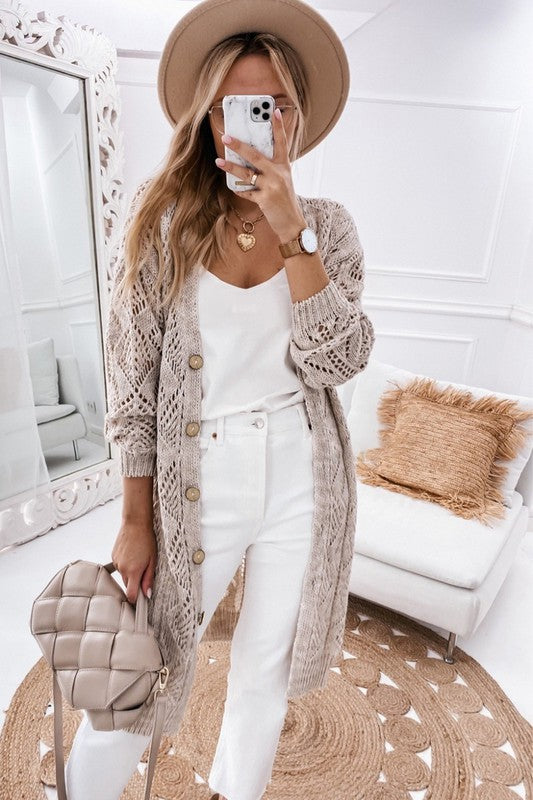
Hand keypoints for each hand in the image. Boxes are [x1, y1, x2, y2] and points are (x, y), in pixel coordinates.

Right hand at [111, 520, 156, 604]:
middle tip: (144, 571)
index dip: (136, 599)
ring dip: (130, 572)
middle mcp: (122, 568)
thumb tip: (148, 594)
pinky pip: (120, 566)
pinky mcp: (113, 557)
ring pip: (123, 575)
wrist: (135, 523)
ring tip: (139, 559)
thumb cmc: (147, 539)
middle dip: (135, 582)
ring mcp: (116, 562)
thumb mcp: (153, 561)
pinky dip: (126, 564)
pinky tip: (132, 554)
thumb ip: (149, 579)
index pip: (131, 595)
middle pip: (127, 585)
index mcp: (133, 571)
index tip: (141, 600)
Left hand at [215, 107, 306, 239]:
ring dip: (231, 167)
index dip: (278, 127)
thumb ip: (271, 169)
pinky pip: (247, 192)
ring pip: (247, 173)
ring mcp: (271, 187)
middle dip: (239, 146)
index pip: (282, 142)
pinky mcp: (264, 199)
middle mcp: (278, 174)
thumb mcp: (283, 181)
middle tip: (226, 137)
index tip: (274, 111)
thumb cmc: (285, 201)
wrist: (292, 223)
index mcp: (284, 166)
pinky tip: (233, 187)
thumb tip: (251, 158)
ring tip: (218, 161)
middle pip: (256, 155)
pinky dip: (239, 190)